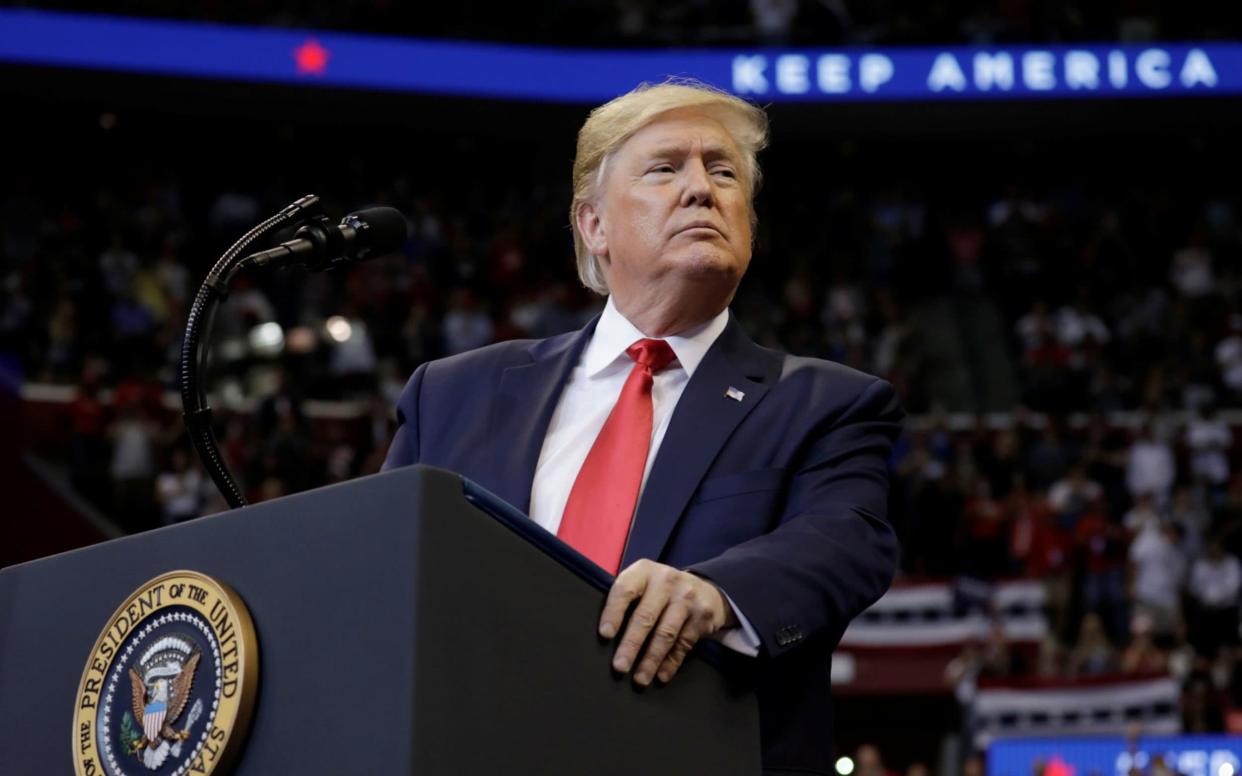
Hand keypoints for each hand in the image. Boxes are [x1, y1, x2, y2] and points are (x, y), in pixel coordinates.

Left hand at [598, 559, 737, 685]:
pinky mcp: (703, 615)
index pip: (625, 590)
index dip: (613, 613)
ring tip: (640, 679)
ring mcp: (687, 597)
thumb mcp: (644, 584)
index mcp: (644, 571)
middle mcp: (666, 580)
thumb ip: (626, 600)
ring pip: (666, 634)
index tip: (605, 635)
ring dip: (651, 660)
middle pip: (645, 616)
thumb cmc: (661, 592)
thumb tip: (604, 636)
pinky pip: (684, 644)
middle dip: (631, 645)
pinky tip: (661, 675)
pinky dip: (671, 662)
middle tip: (619, 667)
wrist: (706, 590)